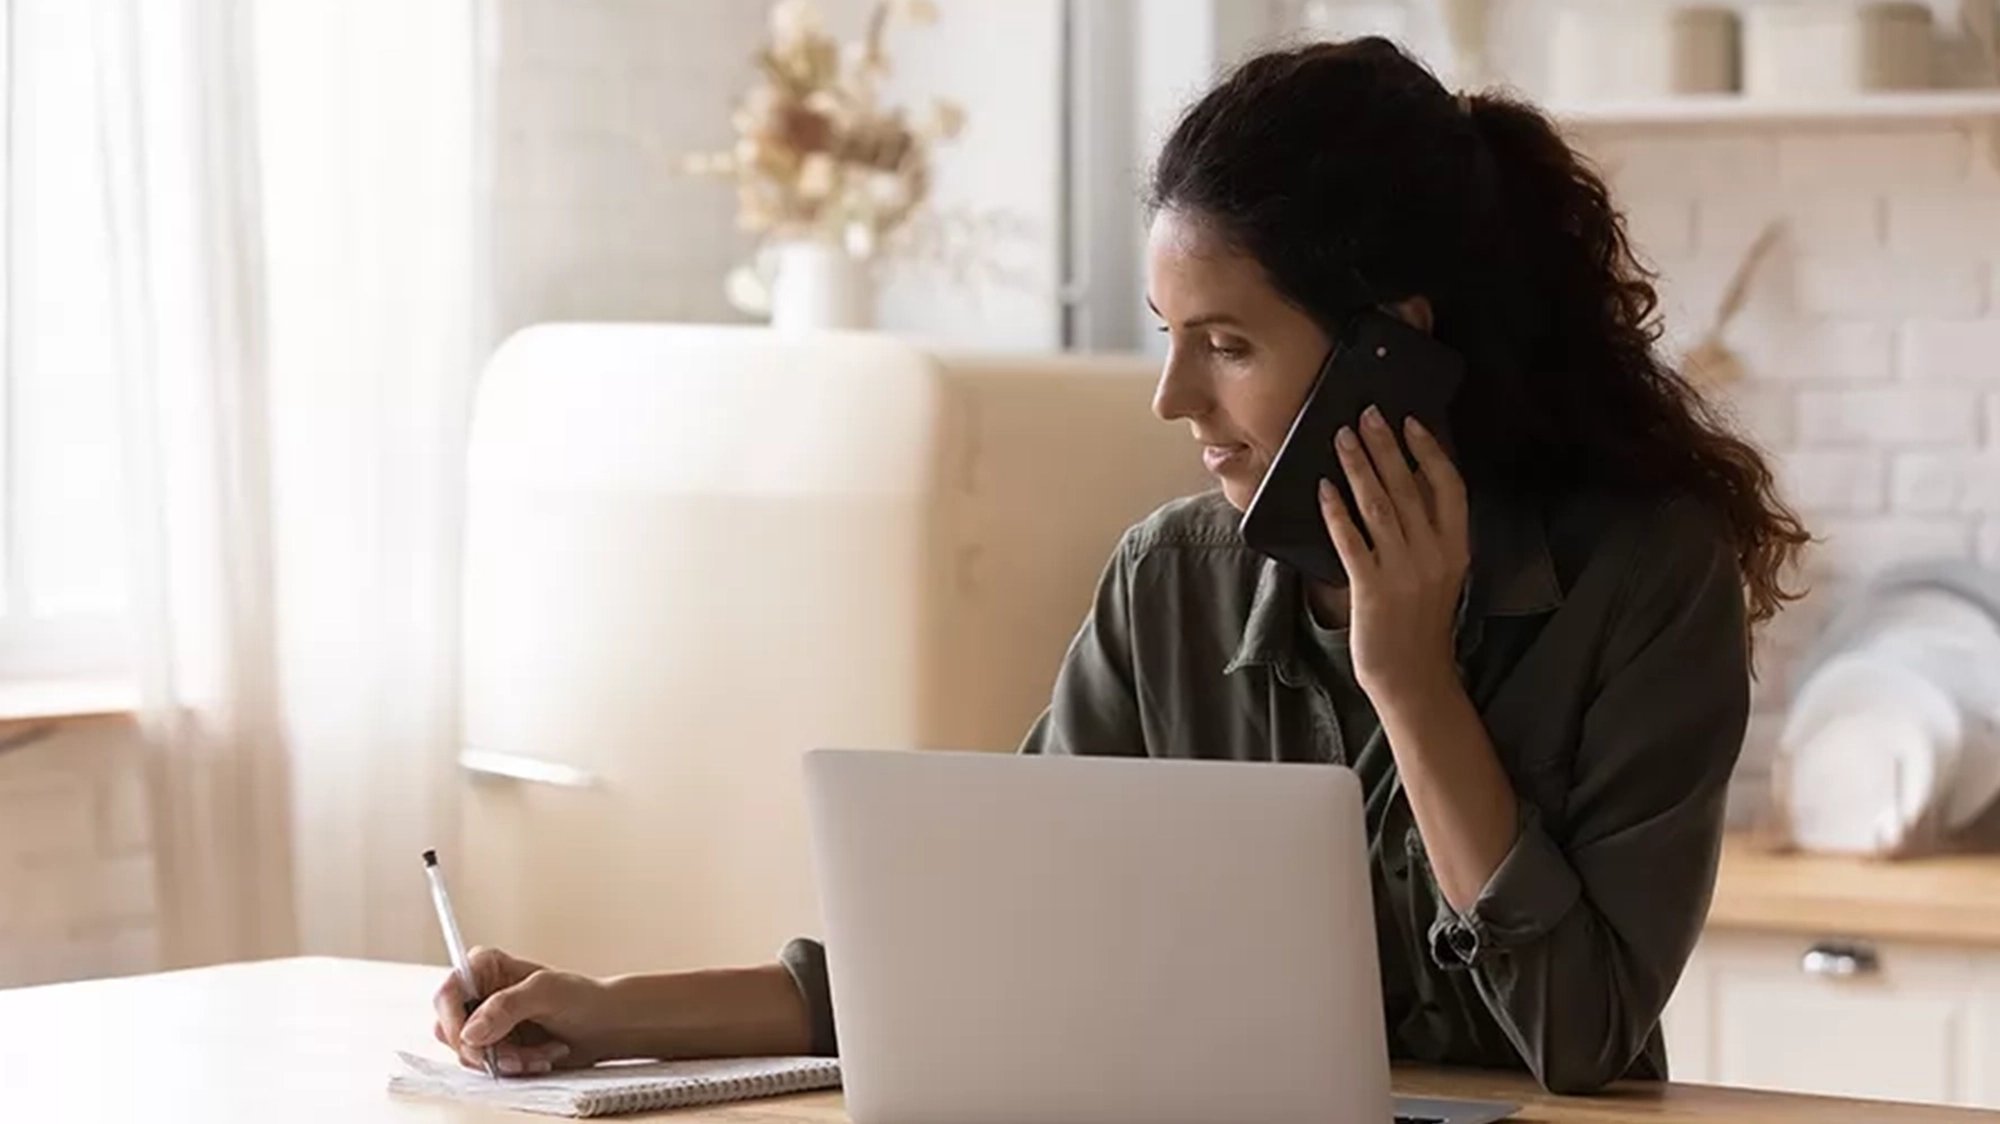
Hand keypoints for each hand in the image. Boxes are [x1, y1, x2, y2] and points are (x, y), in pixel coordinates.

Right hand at [432, 947, 614, 1074]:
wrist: (606, 1026)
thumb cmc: (584, 997)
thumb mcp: (547, 993)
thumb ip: (507, 1006)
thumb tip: (471, 1031)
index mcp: (486, 966)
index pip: (448, 993)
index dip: (454, 1023)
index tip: (475, 1045)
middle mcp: (480, 993)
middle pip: (453, 1030)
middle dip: (486, 1050)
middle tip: (518, 1056)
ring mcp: (486, 1022)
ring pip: (471, 1053)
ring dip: (507, 1060)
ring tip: (541, 1054)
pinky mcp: (496, 1046)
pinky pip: (488, 1066)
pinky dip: (514, 1068)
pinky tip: (541, 1059)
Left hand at [1318, 405, 1469, 704]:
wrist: (1413, 676)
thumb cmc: (1421, 622)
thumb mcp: (1440, 572)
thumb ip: (1429, 533)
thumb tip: (1404, 483)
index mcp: (1457, 547)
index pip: (1449, 486)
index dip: (1429, 451)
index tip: (1411, 421)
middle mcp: (1434, 554)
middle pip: (1408, 487)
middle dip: (1384, 446)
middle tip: (1365, 413)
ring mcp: (1403, 571)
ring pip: (1378, 506)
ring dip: (1358, 467)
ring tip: (1341, 437)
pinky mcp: (1372, 588)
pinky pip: (1351, 540)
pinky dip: (1336, 511)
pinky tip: (1323, 488)